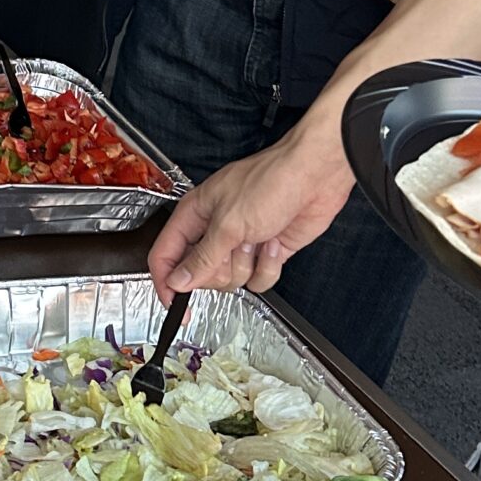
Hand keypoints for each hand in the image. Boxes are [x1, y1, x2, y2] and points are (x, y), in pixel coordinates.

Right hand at [147, 120, 354, 296]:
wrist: (314, 177)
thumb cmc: (270, 181)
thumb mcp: (228, 224)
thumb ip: (201, 258)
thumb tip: (177, 282)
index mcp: (194, 215)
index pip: (165, 256)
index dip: (165, 282)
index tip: (174, 304)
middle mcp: (215, 231)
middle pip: (200, 275)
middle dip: (219, 269)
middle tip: (232, 250)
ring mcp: (241, 244)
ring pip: (231, 280)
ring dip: (247, 264)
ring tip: (257, 238)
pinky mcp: (265, 253)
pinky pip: (258, 281)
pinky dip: (268, 267)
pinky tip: (273, 243)